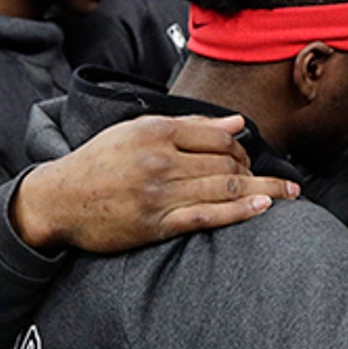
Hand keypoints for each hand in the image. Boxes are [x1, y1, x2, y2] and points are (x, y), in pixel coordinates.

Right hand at [10, 114, 297, 252]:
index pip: (218, 136)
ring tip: (289, 193)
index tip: (250, 158)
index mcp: (155, 132)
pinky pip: (207, 216)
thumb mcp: (137, 130)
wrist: (58, 199)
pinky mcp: (156, 224)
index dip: (241, 147)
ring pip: (224, 188)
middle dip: (254, 170)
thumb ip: (189, 126)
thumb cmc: (99, 162)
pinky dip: (239, 211)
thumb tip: (238, 124)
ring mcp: (159, 194)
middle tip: (268, 178)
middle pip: (226, 162)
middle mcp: (160, 160)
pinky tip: (263, 207)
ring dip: (263, 190)